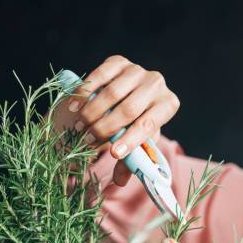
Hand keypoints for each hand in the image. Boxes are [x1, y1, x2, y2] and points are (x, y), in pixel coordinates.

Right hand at [67, 55, 179, 185]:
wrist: (133, 95)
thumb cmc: (138, 124)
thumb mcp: (140, 142)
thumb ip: (131, 161)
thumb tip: (120, 181)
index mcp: (168, 105)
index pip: (149, 124)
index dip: (131, 140)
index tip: (113, 155)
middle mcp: (156, 83)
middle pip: (128, 109)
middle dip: (106, 128)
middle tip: (87, 141)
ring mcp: (137, 70)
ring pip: (112, 93)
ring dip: (92, 113)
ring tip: (79, 128)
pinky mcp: (118, 61)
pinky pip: (99, 75)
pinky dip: (85, 92)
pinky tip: (75, 107)